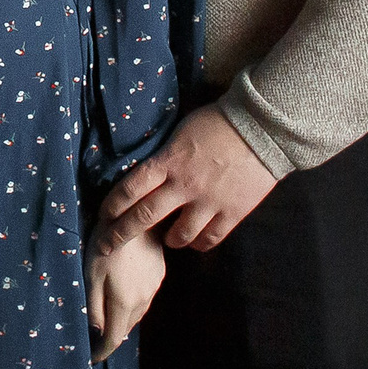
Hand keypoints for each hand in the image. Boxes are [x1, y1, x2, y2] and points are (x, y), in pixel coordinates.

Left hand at [87, 227, 167, 362]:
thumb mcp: (91, 276)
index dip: (102, 351)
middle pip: (126, 327)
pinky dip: (133, 303)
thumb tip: (96, 332)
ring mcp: (154, 287)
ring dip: (123, 319)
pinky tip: (125, 291)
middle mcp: (143, 300)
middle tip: (96, 338)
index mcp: (124, 303)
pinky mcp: (159, 274)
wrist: (134, 216)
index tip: (92, 358)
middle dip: (112, 335)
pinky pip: (145, 297)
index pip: (114, 339)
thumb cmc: (105, 244)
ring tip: (109, 317)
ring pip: (137, 313)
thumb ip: (94, 307)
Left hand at [99, 105, 276, 253]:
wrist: (264, 127)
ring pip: (179, 236)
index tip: (104, 216)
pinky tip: (196, 241)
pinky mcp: (233, 213)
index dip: (112, 205)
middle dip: (121, 234)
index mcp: (168, 161)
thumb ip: (166, 156)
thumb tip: (150, 171)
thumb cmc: (220, 122)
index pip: (130, 188)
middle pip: (144, 217)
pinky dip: (199, 244)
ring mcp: (209, 202)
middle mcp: (184, 185)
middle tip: (106, 247)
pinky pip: (210, 239)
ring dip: (169, 240)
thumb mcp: (182, 133)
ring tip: (167, 239)